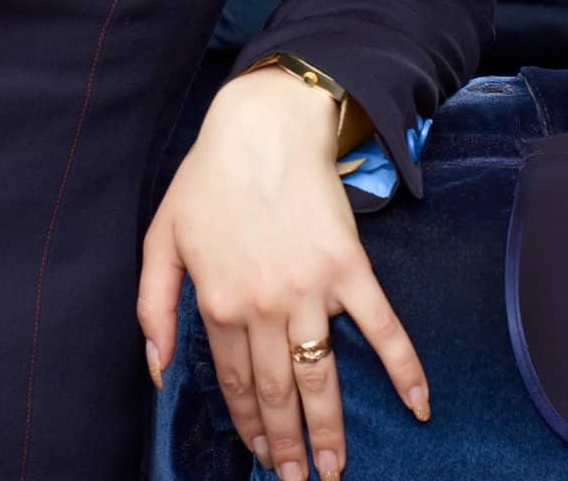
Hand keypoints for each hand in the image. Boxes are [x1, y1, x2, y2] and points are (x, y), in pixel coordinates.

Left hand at [137, 69, 430, 480]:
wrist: (263, 126)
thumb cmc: (209, 177)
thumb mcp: (163, 236)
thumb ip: (153, 305)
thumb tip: (157, 367)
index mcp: (218, 300)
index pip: (235, 382)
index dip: (247, 424)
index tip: (260, 454)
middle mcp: (264, 305)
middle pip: (277, 391)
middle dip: (287, 443)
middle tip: (299, 477)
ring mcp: (310, 289)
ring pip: (320, 375)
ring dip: (330, 429)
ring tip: (334, 467)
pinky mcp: (349, 269)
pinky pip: (381, 328)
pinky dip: (404, 369)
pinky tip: (418, 405)